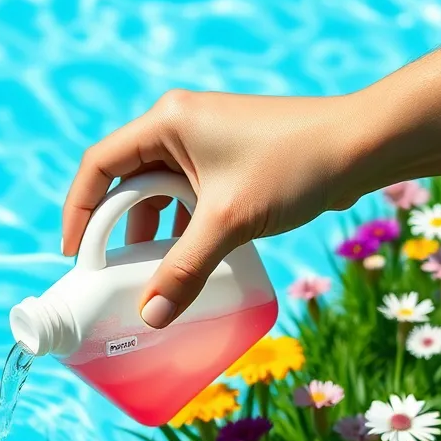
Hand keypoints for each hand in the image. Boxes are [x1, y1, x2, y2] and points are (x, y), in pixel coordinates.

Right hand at [61, 90, 361, 327]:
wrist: (365, 145)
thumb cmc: (295, 166)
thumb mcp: (229, 222)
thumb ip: (185, 270)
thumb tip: (151, 317)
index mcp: (166, 122)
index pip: (99, 165)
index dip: (78, 210)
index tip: (74, 253)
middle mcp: (179, 125)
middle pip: (125, 180)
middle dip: (115, 228)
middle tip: (107, 270)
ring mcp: (204, 140)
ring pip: (157, 190)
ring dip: (149, 231)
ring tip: (145, 272)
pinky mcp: (227, 158)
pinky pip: (186, 193)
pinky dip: (180, 226)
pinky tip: (187, 258)